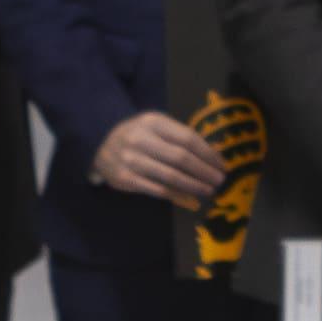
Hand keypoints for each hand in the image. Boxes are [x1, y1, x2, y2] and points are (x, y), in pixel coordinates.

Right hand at [92, 109, 229, 209]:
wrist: (100, 144)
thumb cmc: (138, 135)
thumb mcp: (157, 127)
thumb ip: (181, 138)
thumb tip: (214, 155)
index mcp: (153, 122)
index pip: (188, 138)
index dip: (208, 154)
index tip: (221, 164)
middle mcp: (141, 139)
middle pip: (181, 158)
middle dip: (204, 171)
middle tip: (219, 180)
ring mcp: (131, 160)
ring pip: (171, 176)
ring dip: (194, 185)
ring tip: (208, 190)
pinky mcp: (125, 179)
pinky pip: (157, 189)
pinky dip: (177, 195)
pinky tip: (190, 198)